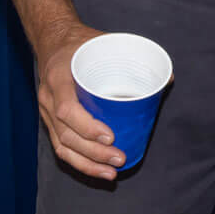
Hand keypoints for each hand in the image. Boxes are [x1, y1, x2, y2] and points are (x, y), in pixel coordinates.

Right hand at [35, 23, 123, 178]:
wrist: (52, 40)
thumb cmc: (82, 43)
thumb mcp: (104, 42)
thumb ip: (133, 58)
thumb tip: (168, 78)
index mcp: (59, 77)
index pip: (67, 109)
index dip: (88, 127)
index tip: (111, 136)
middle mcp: (48, 98)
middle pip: (67, 134)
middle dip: (94, 152)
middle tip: (120, 158)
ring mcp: (46, 111)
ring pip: (63, 146)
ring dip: (87, 163)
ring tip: (111, 173)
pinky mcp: (49, 121)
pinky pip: (61, 146)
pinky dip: (79, 161)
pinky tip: (97, 170)